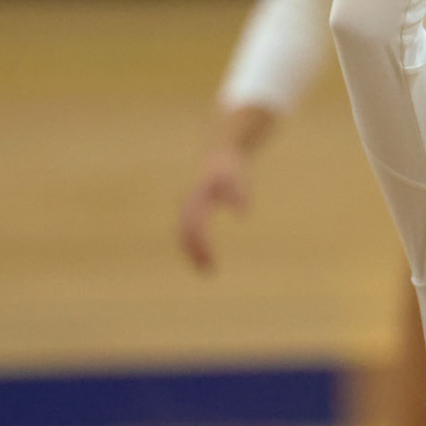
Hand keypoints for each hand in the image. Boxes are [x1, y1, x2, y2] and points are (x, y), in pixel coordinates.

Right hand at [179, 143, 250, 271]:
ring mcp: (186, 205)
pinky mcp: (190, 208)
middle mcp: (188, 202)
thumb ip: (240, 193)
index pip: (195, 226)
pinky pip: (186, 231)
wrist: (219, 153)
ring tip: (207, 270)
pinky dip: (192, 246)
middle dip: (194, 253)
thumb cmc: (230, 167)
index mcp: (198, 197)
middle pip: (184, 232)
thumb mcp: (238, 177)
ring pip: (182, 233)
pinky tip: (204, 259)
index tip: (211, 260)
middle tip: (208, 272)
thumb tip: (243, 213)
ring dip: (192, 252)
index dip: (201, 245)